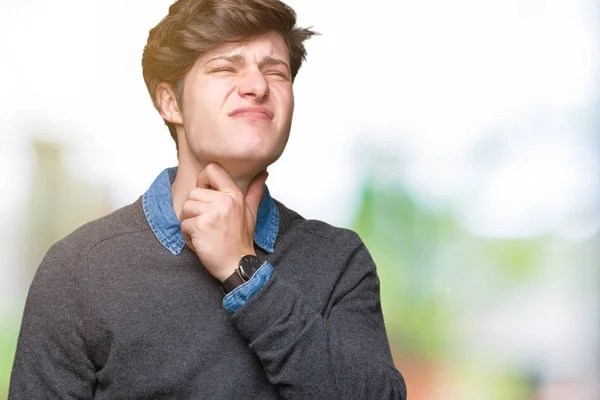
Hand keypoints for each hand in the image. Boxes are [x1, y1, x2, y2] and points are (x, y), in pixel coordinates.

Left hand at [180, 163, 267, 281]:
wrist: (237, 265)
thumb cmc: (240, 240)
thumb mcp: (251, 213)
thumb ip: (254, 192)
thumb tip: (263, 174)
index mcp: (234, 195)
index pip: (212, 170)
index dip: (203, 180)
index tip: (206, 194)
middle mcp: (224, 201)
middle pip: (193, 193)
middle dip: (194, 210)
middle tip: (207, 224)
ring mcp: (212, 213)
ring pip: (185, 208)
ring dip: (190, 223)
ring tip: (204, 233)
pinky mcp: (200, 226)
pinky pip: (183, 225)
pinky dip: (187, 236)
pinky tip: (200, 242)